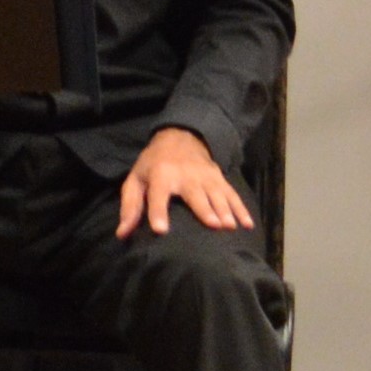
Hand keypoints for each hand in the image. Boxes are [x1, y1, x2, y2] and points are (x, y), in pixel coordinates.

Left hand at [118, 126, 256, 240]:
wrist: (180, 137)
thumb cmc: (153, 164)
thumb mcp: (136, 180)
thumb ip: (130, 207)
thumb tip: (122, 234)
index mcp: (161, 175)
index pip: (158, 196)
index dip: (158, 212)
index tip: (160, 230)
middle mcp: (185, 175)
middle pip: (196, 195)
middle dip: (204, 209)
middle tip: (213, 225)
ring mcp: (205, 177)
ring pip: (217, 195)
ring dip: (225, 210)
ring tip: (230, 227)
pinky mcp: (219, 178)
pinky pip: (232, 195)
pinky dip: (241, 209)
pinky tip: (247, 225)